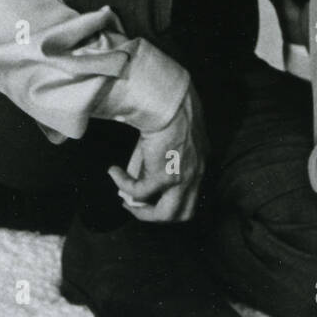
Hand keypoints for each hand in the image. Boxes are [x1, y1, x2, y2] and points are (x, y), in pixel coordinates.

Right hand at [108, 89, 207, 222]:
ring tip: (126, 201)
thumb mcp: (176, 135)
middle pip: (182, 214)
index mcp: (202, 163)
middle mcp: (196, 175)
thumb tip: (143, 170)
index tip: (154, 196)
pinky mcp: (162, 177)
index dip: (172, 200)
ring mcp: (181, 179)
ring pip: (164, 214)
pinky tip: (114, 171)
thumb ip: (167, 155)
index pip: (192, 195)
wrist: (168, 101)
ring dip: (143, 213)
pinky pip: (138, 192)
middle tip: (140, 207)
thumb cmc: (172, 108)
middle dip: (158, 215)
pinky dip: (123, 184)